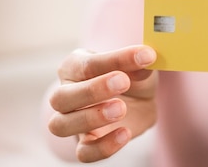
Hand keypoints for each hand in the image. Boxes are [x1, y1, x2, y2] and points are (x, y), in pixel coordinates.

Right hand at [47, 45, 157, 161]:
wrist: (139, 101)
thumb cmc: (131, 77)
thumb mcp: (139, 67)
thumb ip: (139, 65)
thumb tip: (146, 57)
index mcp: (75, 67)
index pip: (86, 64)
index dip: (116, 60)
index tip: (145, 55)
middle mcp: (66, 93)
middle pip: (61, 97)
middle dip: (92, 90)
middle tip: (123, 82)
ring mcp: (72, 121)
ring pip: (61, 125)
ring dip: (90, 118)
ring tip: (121, 108)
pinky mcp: (85, 143)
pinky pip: (83, 153)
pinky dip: (103, 146)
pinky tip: (125, 133)